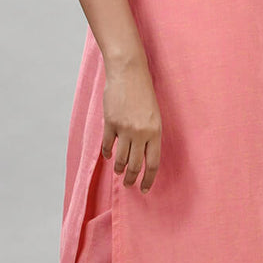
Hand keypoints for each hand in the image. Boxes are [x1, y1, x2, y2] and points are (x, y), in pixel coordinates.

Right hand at [102, 61, 161, 191]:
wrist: (129, 73)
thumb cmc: (144, 91)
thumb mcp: (154, 114)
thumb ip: (150, 134)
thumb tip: (144, 153)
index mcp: (155, 131)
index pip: (153, 163)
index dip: (149, 179)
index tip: (145, 189)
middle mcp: (140, 133)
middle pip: (136, 165)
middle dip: (132, 179)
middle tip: (129, 185)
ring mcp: (124, 129)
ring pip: (121, 158)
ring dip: (119, 168)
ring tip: (119, 173)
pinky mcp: (110, 123)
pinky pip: (107, 145)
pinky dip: (107, 153)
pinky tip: (108, 156)